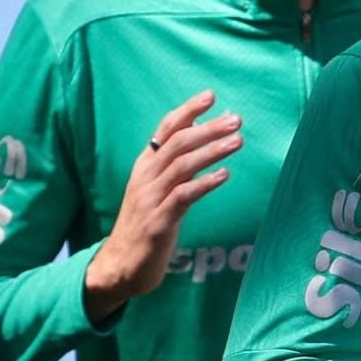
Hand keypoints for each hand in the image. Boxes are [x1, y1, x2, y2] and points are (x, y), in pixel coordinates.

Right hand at [84, 90, 241, 321]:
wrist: (122, 264)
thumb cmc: (146, 221)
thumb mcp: (157, 186)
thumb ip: (175, 160)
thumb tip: (198, 128)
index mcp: (146, 164)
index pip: (166, 129)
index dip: (188, 110)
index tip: (211, 96)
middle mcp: (146, 176)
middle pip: (178, 143)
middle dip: (208, 128)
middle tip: (236, 119)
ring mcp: (150, 198)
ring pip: (182, 165)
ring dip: (212, 150)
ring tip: (238, 141)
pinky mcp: (158, 221)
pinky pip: (183, 196)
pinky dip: (204, 183)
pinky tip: (224, 175)